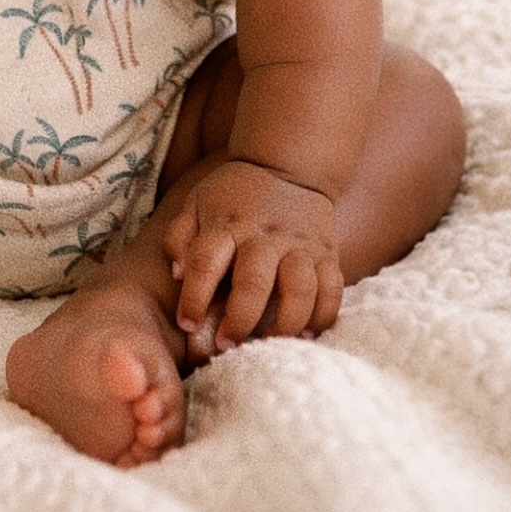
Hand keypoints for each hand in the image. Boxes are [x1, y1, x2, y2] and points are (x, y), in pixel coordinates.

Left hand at [163, 160, 343, 353]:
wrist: (289, 165)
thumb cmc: (235, 192)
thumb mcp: (197, 201)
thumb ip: (180, 236)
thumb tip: (177, 274)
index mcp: (227, 223)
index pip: (205, 262)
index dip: (193, 297)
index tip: (187, 323)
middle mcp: (265, 236)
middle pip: (254, 283)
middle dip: (239, 321)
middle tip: (226, 346)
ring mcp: (300, 245)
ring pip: (300, 290)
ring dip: (284, 324)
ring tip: (268, 345)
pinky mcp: (328, 253)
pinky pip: (332, 289)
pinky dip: (323, 315)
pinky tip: (307, 334)